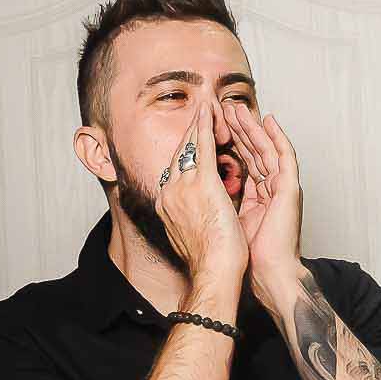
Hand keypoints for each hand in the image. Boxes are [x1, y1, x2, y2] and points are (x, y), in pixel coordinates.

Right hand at [154, 96, 247, 289]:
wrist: (213, 271)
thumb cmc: (209, 260)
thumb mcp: (191, 233)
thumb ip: (188, 216)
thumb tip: (192, 211)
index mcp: (167, 205)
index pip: (176, 170)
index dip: (185, 152)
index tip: (192, 140)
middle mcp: (169, 192)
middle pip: (179, 154)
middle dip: (190, 133)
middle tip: (199, 114)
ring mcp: (182, 186)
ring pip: (190, 146)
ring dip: (198, 125)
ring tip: (205, 108)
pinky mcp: (201, 183)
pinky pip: (202, 147)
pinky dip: (205, 127)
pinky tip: (209, 112)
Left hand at [227, 103, 304, 304]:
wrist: (263, 270)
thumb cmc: (242, 254)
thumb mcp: (224, 216)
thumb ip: (217, 199)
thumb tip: (197, 188)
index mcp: (256, 194)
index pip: (240, 159)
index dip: (227, 140)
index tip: (212, 122)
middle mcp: (269, 187)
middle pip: (252, 149)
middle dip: (237, 127)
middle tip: (223, 105)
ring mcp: (281, 187)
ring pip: (266, 148)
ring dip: (252, 126)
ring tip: (239, 107)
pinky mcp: (290, 189)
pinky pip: (285, 156)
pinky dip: (277, 137)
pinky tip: (269, 121)